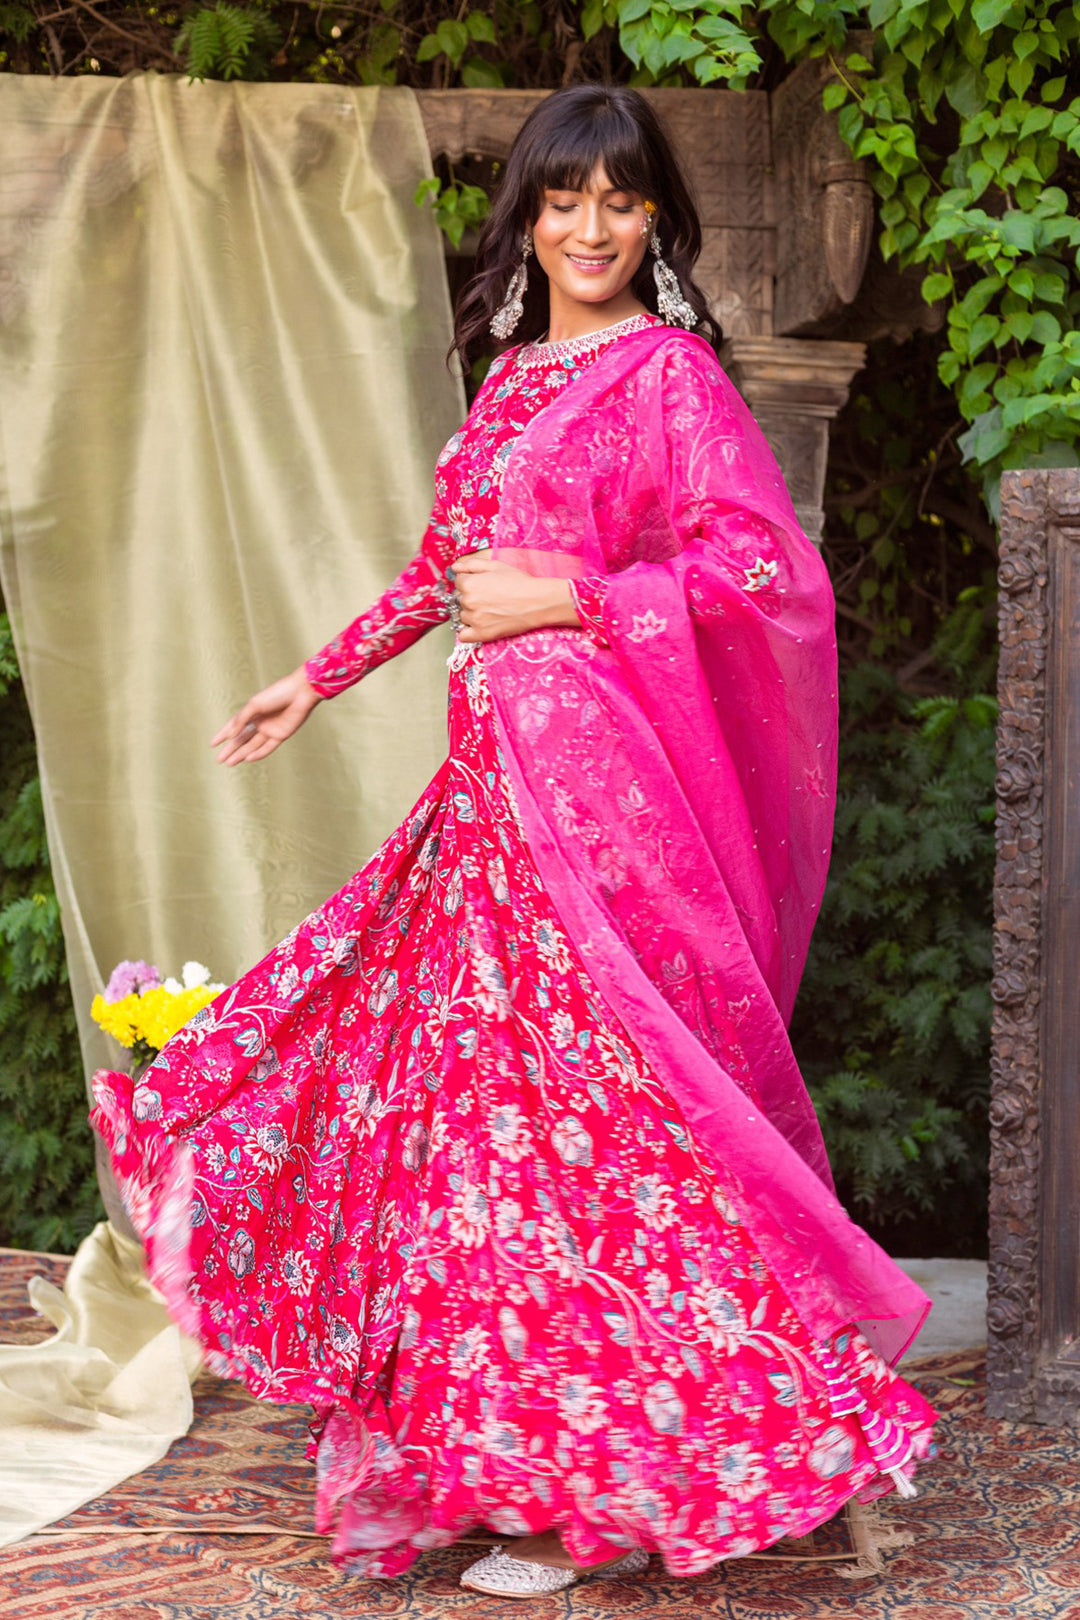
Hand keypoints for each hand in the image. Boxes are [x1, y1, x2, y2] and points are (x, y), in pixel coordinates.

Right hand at [211, 666, 321, 765]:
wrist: (300, 692)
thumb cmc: (276, 694)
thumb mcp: (254, 705)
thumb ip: (241, 720)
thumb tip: (230, 736)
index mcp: (251, 711)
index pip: (234, 726)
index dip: (223, 734)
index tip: (212, 744)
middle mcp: (260, 722)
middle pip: (242, 739)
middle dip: (230, 749)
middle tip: (219, 760)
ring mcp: (270, 729)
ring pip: (253, 745)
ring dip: (241, 754)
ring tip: (230, 763)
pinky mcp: (281, 735)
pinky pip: (268, 747)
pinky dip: (258, 753)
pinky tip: (248, 758)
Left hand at [452, 551, 580, 642]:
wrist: (537, 601)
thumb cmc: (518, 582)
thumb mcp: (495, 565)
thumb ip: (472, 565)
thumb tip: (454, 567)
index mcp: (469, 583)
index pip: (458, 582)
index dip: (470, 582)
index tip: (482, 585)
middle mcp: (467, 601)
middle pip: (458, 599)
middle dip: (469, 597)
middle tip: (488, 598)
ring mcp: (474, 619)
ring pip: (462, 616)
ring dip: (470, 613)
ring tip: (489, 610)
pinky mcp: (481, 634)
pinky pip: (463, 635)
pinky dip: (468, 631)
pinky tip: (479, 625)